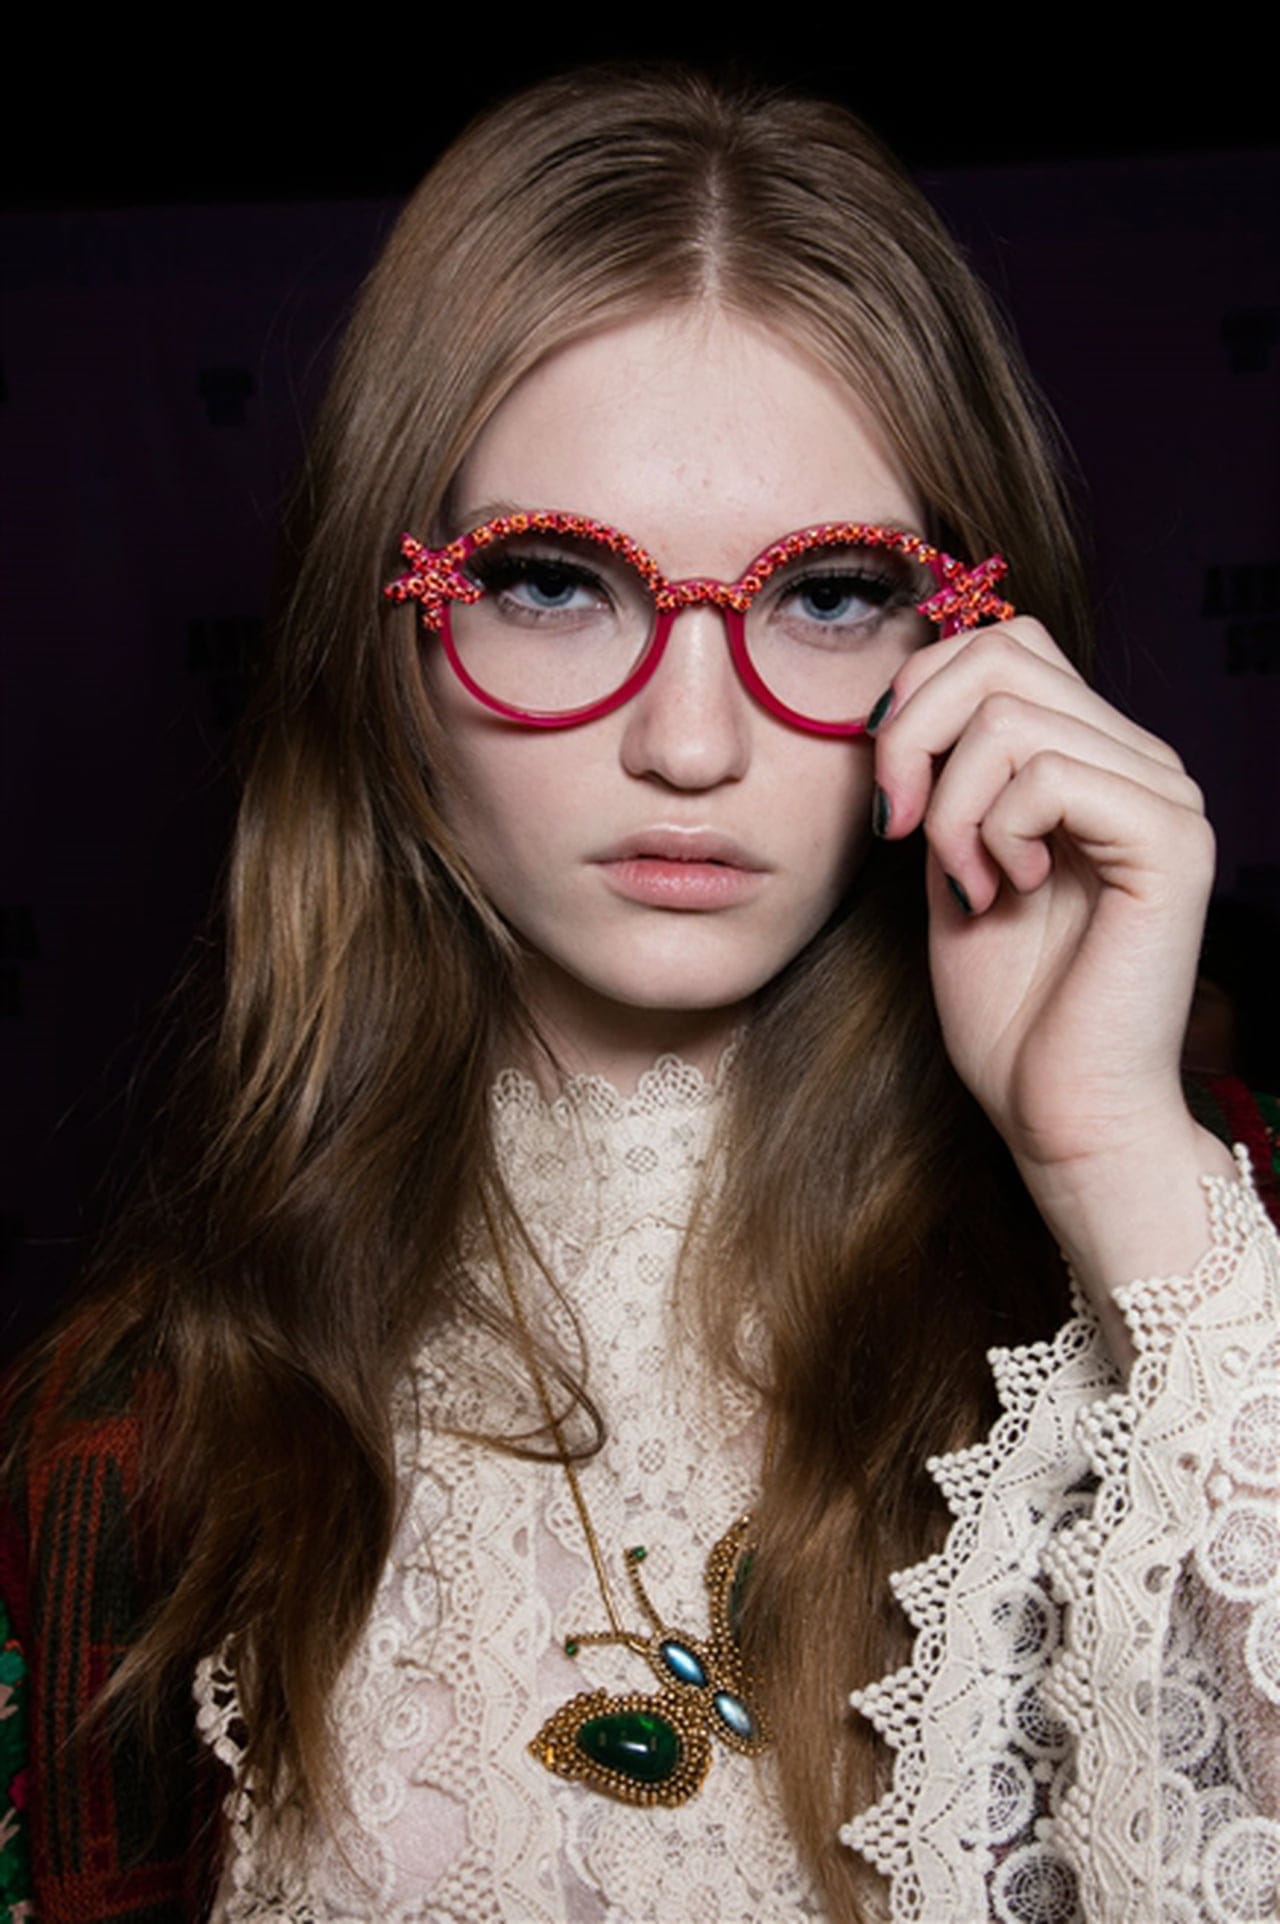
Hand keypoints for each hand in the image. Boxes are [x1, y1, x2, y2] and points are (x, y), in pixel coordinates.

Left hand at [870, 617, 1235, 1321]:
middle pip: (1003, 653)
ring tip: (967, 884)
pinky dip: (994, 832)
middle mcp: (1140, 761)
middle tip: (898, 827)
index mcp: (1093, 758)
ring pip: (1012, 714)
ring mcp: (1164, 796)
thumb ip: (944, 776)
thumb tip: (900, 694)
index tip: (887, 795)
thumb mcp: (949, 863)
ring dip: (950, 805)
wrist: (1061, 1112)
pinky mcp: (1171, 842)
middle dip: (914, 732)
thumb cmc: (1008, 1010)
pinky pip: (1048, 774)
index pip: (1004, 644)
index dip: (920, 693)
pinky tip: (1005, 893)